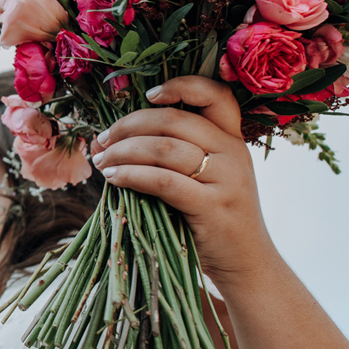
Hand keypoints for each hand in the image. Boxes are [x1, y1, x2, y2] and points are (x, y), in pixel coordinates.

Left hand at [88, 76, 273, 286]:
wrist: (246, 263)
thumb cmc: (213, 218)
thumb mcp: (202, 178)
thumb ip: (168, 154)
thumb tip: (107, 140)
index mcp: (232, 138)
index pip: (215, 94)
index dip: (181, 85)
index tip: (148, 94)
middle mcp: (233, 152)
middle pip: (173, 120)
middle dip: (128, 125)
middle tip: (102, 140)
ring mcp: (226, 179)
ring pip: (164, 148)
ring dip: (122, 151)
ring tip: (102, 162)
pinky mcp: (212, 206)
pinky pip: (163, 181)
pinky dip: (131, 175)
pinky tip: (113, 179)